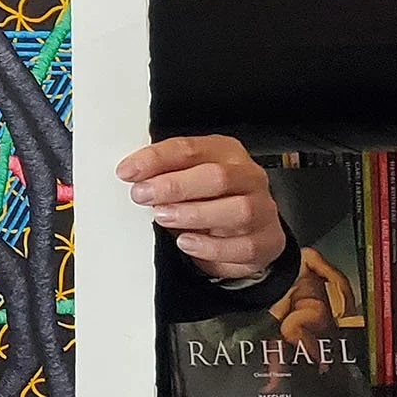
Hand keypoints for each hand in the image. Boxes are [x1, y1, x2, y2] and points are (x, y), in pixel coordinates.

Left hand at [115, 134, 285, 282]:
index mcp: (226, 153)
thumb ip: (164, 174)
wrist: (250, 234)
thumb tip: (131, 175)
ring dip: (194, 214)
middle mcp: (248, 177)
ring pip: (237, 210)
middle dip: (174, 186)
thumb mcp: (187, 181)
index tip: (128, 171)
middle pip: (217, 176)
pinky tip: (187, 243)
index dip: (157, 159)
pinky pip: (242, 246)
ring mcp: (263, 209)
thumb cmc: (212, 201)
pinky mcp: (267, 241)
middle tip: (142, 195)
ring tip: (163, 218)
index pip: (191, 149)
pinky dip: (211, 247)